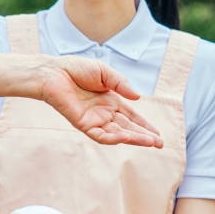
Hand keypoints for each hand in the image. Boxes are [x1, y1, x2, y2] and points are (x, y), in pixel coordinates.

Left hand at [40, 57, 163, 146]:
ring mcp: (95, 120)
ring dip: (134, 138)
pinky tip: (126, 137)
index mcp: (111, 101)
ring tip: (150, 142)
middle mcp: (105, 113)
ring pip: (117, 134)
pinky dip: (113, 138)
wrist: (54, 72)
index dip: (145, 125)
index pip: (132, 117)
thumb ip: (121, 84)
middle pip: (128, 127)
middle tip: (160, 144)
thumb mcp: (104, 72)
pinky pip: (100, 135)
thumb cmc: (76, 69)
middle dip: (144, 136)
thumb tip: (138, 97)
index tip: (158, 134)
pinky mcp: (83, 124)